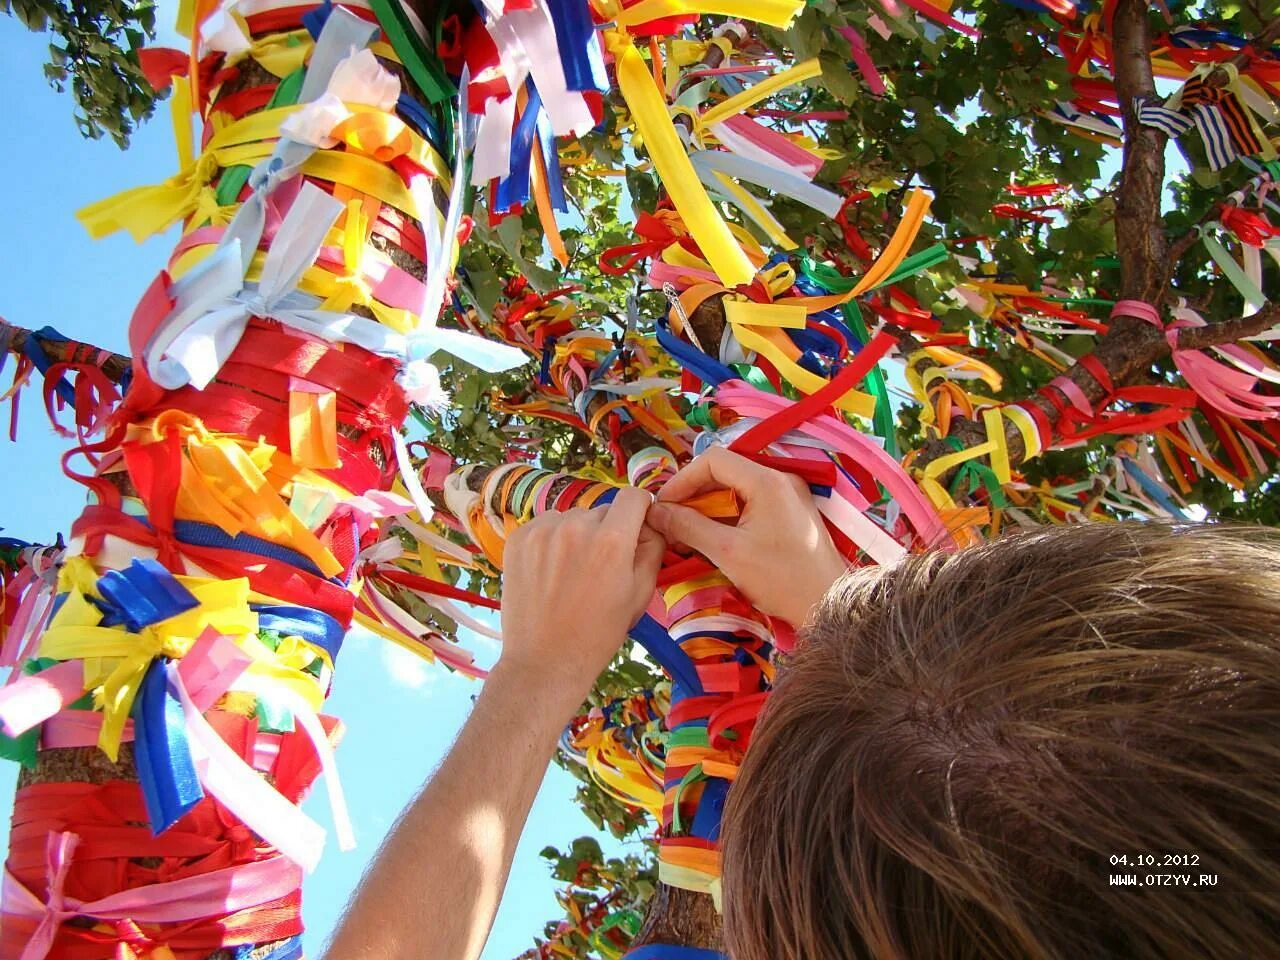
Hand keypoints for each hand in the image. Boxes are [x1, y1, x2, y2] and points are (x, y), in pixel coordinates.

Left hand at [498, 487, 664, 701]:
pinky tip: (551, 572)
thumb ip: (651, 549)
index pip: (632, 496)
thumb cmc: (599, 633)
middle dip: (607, 531)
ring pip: (573, 518)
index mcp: (612, 540)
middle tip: (600, 567)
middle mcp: (576, 526)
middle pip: (602, 510)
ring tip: (572, 573)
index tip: (635, 526)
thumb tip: (651, 523)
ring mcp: (543, 530)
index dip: (639, 510)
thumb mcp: (640, 594)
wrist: (545, 660)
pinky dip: (552, 541)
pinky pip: (546, 525)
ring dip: (578, 535)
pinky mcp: (519, 538)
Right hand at [647, 446, 846, 625]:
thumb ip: (689, 527)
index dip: (682, 479)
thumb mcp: (727, 553)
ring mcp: (788, 494)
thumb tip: (656, 512)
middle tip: (671, 519)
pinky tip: (713, 534)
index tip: (664, 505)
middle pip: (724, 471)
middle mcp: (779, 479)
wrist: (829, 602)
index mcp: (766, 481)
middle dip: (693, 493)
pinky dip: (728, 513)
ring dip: (708, 504)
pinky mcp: (791, 511)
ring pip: (736, 487)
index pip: (712, 460)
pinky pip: (751, 500)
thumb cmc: (780, 579)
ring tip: (687, 530)